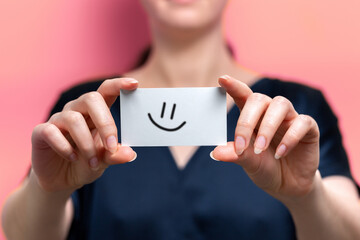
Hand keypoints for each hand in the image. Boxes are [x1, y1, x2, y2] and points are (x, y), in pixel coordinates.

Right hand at [31, 78, 137, 192]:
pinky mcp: (41, 132)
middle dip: (105, 123)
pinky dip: (65, 147)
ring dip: (86, 144)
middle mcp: (77, 110)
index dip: (118, 85)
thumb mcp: (104, 161)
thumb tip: (130, 154)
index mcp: (95, 112)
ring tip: (93, 163)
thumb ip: (115, 155)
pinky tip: (73, 158)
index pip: (106, 90)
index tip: (134, 84)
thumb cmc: (86, 163)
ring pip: (74, 119)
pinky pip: (52, 132)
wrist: (61, 180)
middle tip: (111, 146)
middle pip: (91, 99)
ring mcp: (58, 120)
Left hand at [212, 75, 319, 201]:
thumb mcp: (248, 162)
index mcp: (252, 117)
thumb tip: (215, 152)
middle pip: (259, 99)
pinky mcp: (308, 129)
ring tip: (260, 149)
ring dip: (267, 127)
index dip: (234, 86)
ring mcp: (290, 118)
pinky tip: (280, 154)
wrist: (288, 186)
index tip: (222, 80)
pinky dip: (290, 137)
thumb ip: (234, 155)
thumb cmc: (264, 168)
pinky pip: (302, 122)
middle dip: (247, 120)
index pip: (243, 95)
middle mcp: (270, 113)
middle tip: (241, 145)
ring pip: (281, 105)